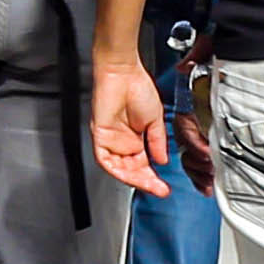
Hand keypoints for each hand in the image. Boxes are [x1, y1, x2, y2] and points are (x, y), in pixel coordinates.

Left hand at [92, 58, 176, 196]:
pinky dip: (117, 169)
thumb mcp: (155, 120)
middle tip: (159, 190)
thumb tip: (162, 160)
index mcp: (135, 138)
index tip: (163, 186)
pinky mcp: (100, 136)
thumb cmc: (137, 88)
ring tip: (150, 185)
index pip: (142, 164)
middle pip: (131, 170)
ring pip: (119, 169)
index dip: (152, 177)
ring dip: (134, 179)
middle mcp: (121, 142)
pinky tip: (131, 175)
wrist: (123, 73)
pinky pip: (105, 160)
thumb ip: (158, 142)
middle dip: (146, 182)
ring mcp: (110, 140)